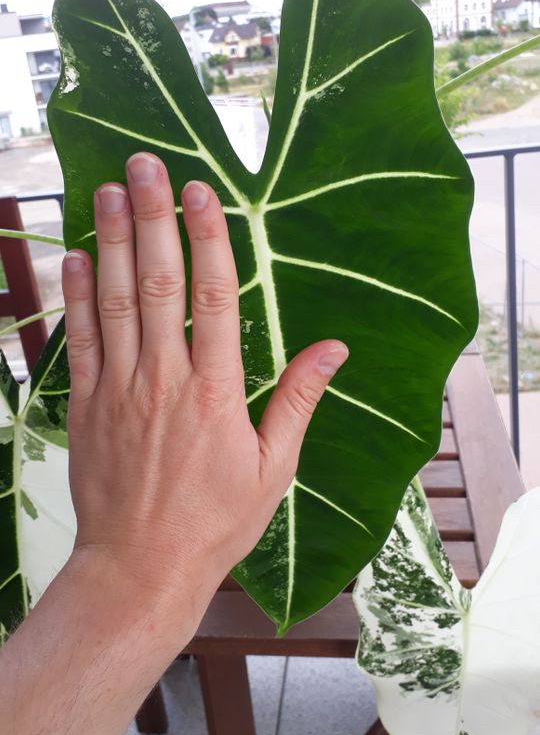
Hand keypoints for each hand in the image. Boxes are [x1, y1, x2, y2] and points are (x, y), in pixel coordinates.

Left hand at [62, 152, 347, 615]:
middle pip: (157, 283)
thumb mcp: (274, 468)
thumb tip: (334, 348)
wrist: (140, 569)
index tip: (200, 192)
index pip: (214, 297)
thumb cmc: (214, 522)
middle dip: (151, 218)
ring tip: (106, 189)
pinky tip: (74, 255)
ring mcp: (120, 390)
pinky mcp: (88, 406)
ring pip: (113, 302)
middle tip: (144, 165)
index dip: (207, 238)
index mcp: (216, 392)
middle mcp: (165, 380)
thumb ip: (299, 400)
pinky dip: (76, 295)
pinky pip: (81, 340)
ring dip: (108, 242)